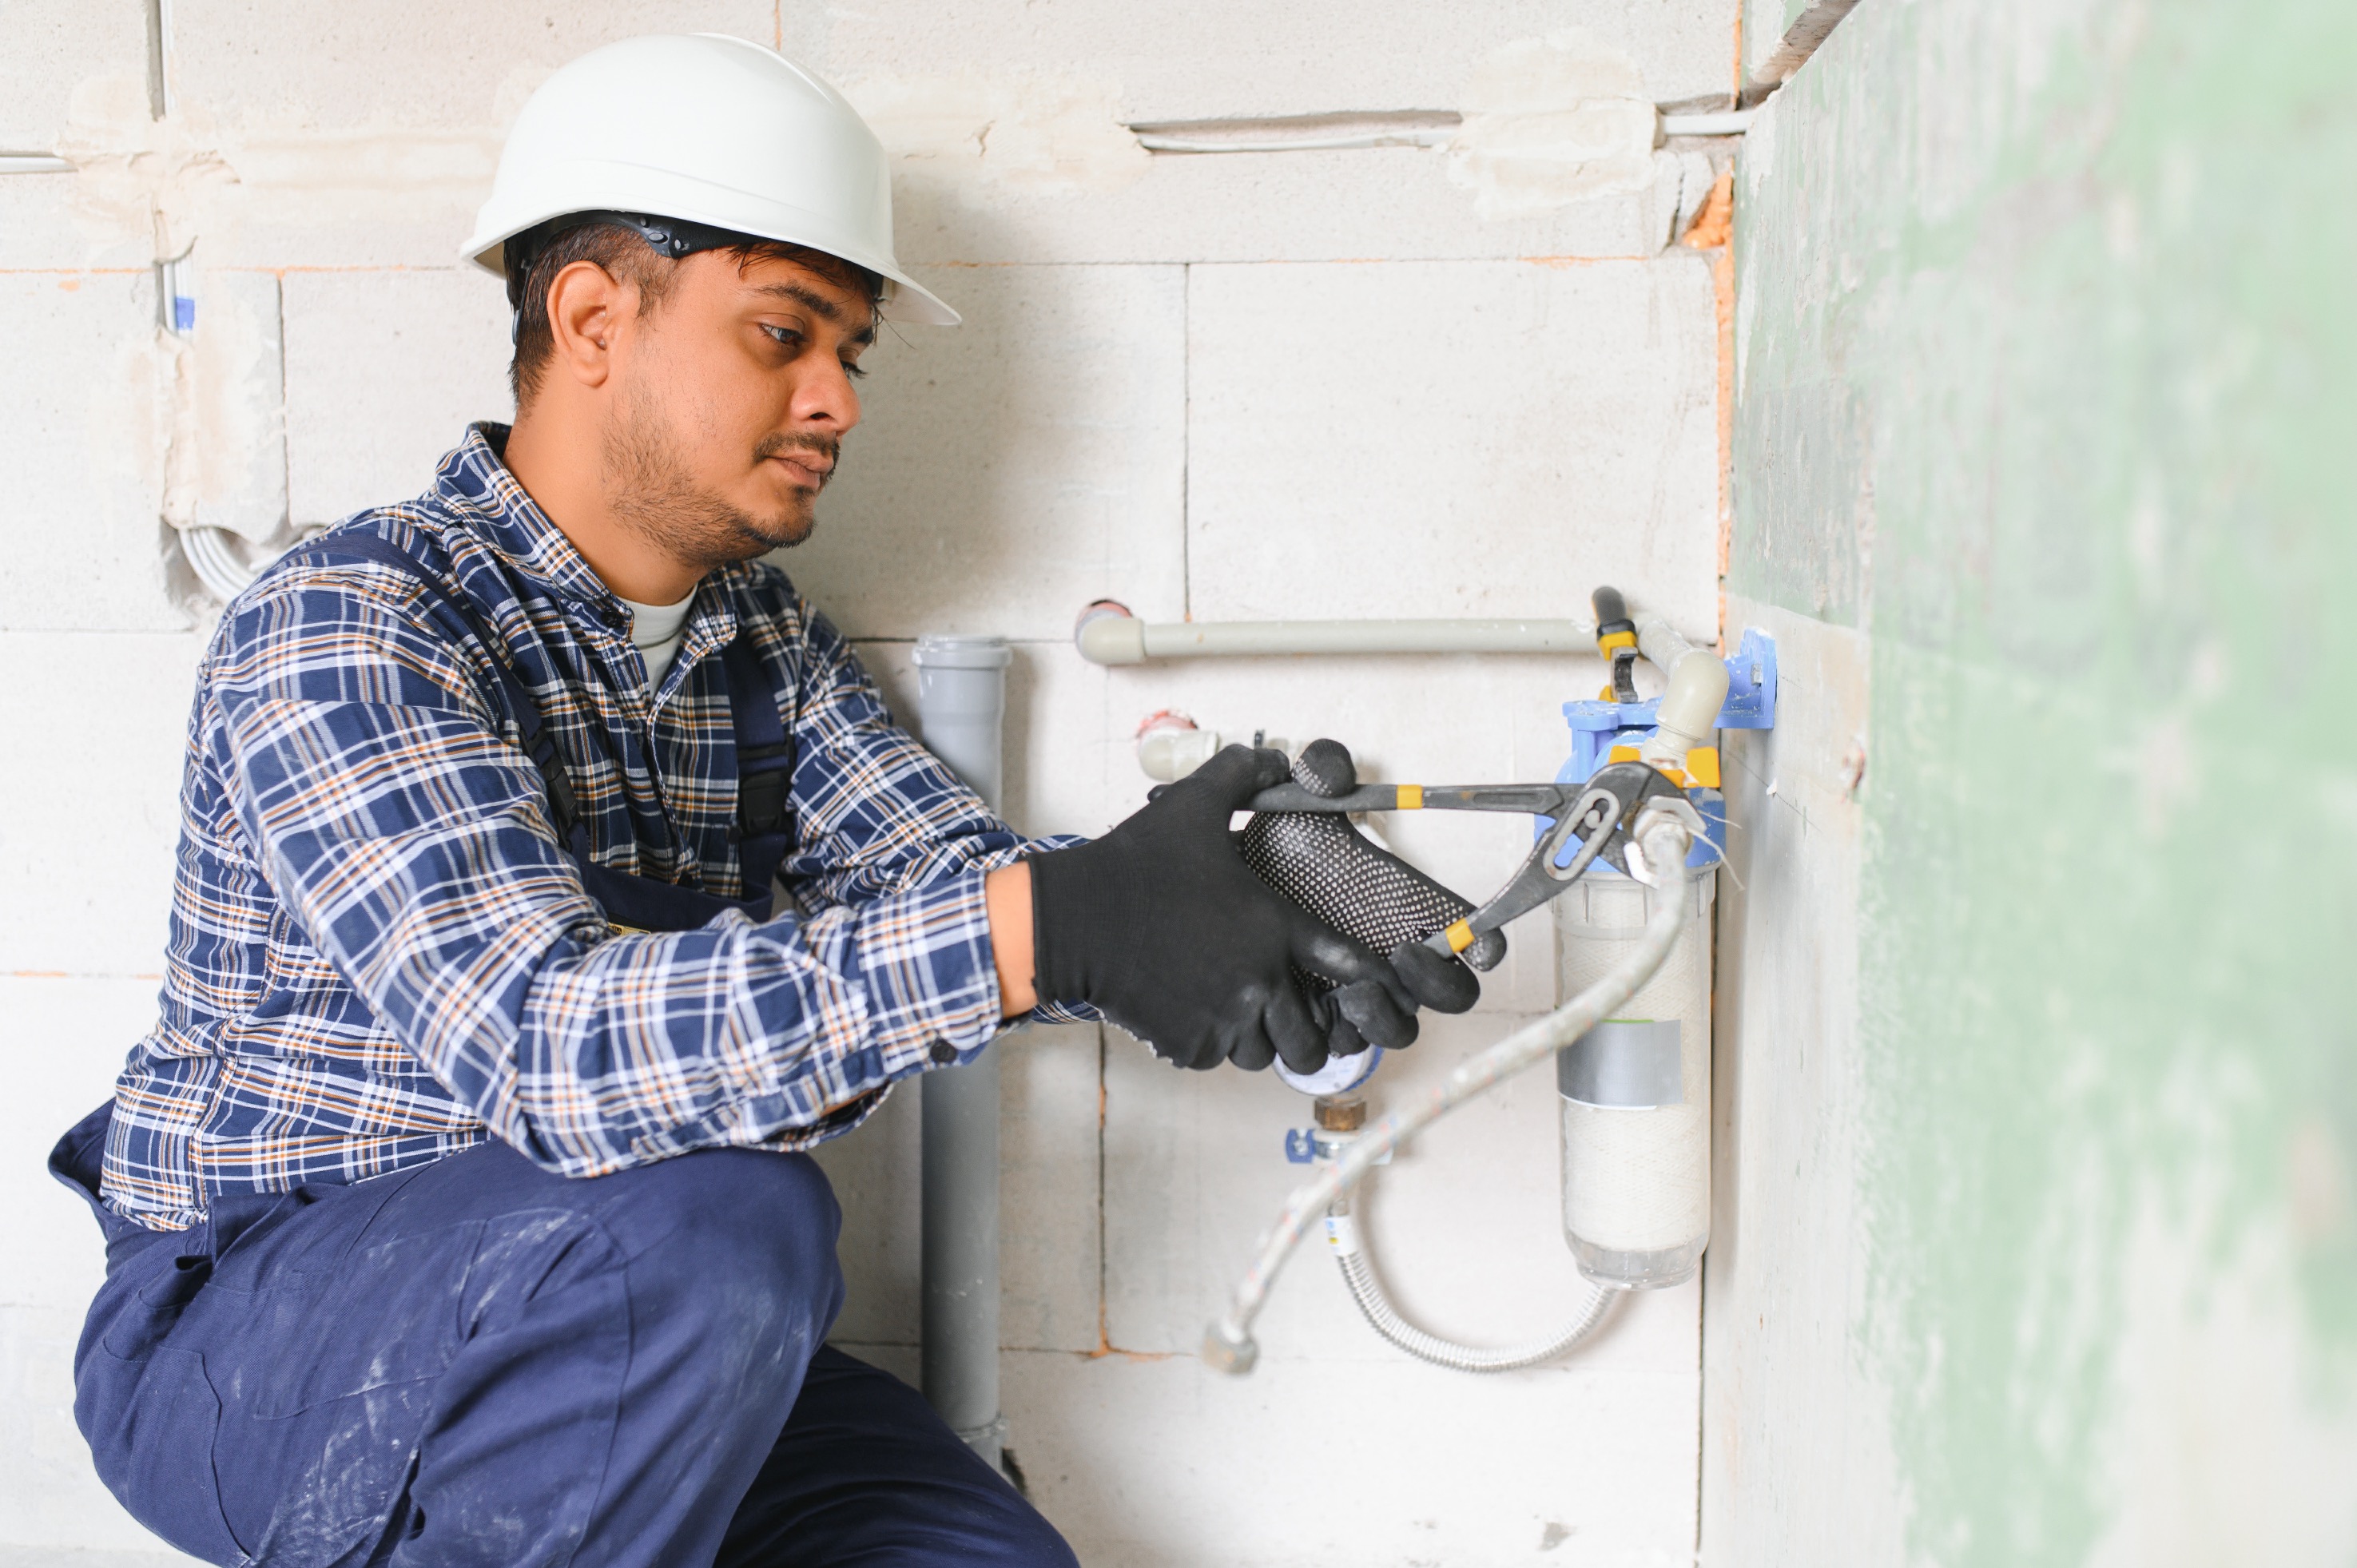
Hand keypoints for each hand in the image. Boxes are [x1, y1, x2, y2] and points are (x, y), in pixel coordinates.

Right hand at [1026, 746, 1417, 1071]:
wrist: (1073, 916)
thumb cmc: (1135, 862)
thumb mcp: (1194, 803)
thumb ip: (1243, 773)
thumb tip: (1275, 757)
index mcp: (1272, 927)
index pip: (1351, 966)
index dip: (1370, 978)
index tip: (1367, 981)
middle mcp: (1257, 982)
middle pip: (1311, 1037)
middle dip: (1306, 1029)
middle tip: (1284, 1009)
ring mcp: (1221, 1019)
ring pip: (1265, 1055)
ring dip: (1259, 1039)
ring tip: (1237, 1011)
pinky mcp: (1185, 1044)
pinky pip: (1217, 1059)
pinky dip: (1211, 1044)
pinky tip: (1192, 1011)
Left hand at [1238, 738, 1494, 1040]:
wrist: (1225, 884)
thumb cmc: (1280, 848)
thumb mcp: (1300, 803)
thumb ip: (1322, 770)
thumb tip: (1332, 772)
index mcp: (1416, 912)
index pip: (1475, 938)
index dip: (1486, 942)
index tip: (1478, 939)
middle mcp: (1398, 961)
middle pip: (1451, 997)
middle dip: (1439, 983)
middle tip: (1406, 954)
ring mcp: (1362, 996)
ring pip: (1395, 1031)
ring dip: (1383, 1015)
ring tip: (1353, 989)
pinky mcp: (1318, 1022)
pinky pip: (1338, 1047)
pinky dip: (1331, 1032)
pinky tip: (1308, 1003)